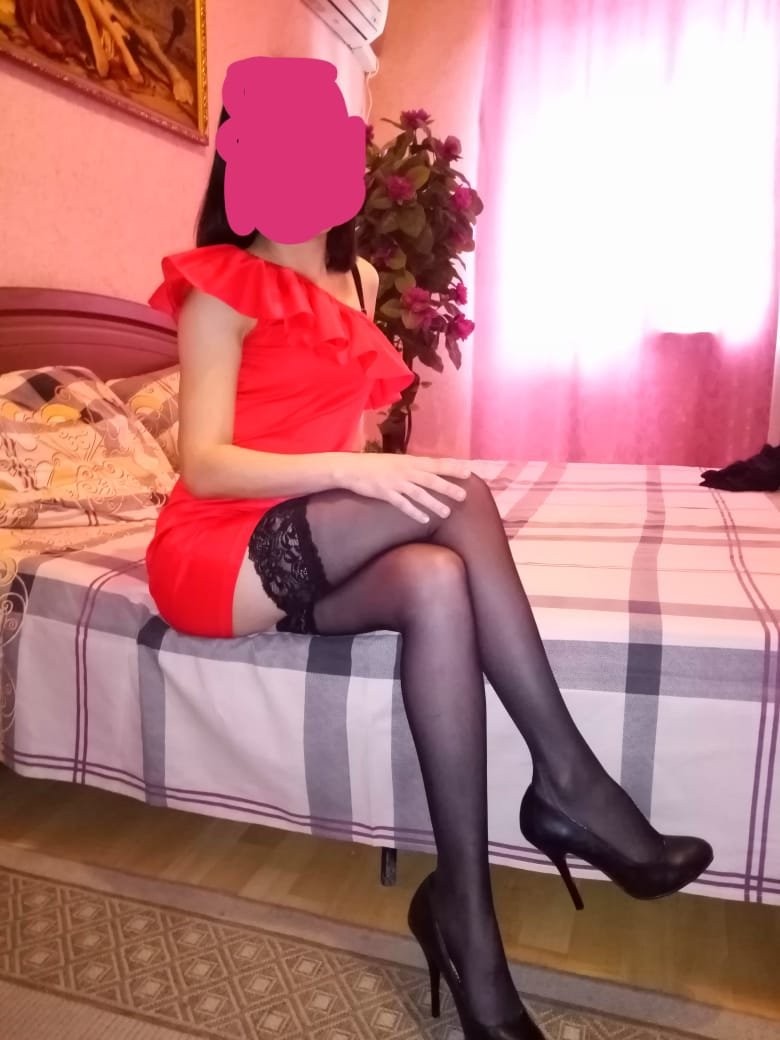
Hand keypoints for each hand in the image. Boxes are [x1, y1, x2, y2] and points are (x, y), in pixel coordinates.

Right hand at [337, 453, 472, 523]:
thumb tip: (428, 473)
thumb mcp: (396, 462)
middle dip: (448, 487)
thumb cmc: (374, 465)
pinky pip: (402, 504)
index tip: (469, 471)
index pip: (436, 464)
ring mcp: (395, 482)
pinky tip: (425, 520)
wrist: (350, 468)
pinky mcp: (385, 493)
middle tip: (464, 495)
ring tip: (447, 513)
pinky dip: (414, 512)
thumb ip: (412, 467)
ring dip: (434, 503)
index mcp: (409, 461)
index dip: (453, 467)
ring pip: (419, 494)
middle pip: (431, 479)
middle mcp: (405, 471)